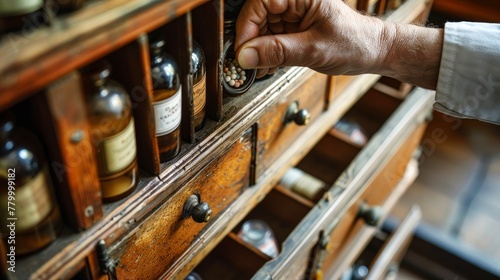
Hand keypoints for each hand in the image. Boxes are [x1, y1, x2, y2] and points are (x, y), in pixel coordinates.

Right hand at [234, 0, 442, 89]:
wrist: (373, 53)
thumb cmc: (355, 42)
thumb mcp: (314, 50)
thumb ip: (278, 51)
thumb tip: (246, 56)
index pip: (260, 3)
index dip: (246, 26)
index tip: (242, 50)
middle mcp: (294, 3)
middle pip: (257, 17)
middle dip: (250, 42)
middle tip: (247, 64)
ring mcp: (293, 16)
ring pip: (261, 30)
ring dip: (257, 51)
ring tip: (259, 69)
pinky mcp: (293, 30)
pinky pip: (271, 39)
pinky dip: (266, 55)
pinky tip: (268, 67)